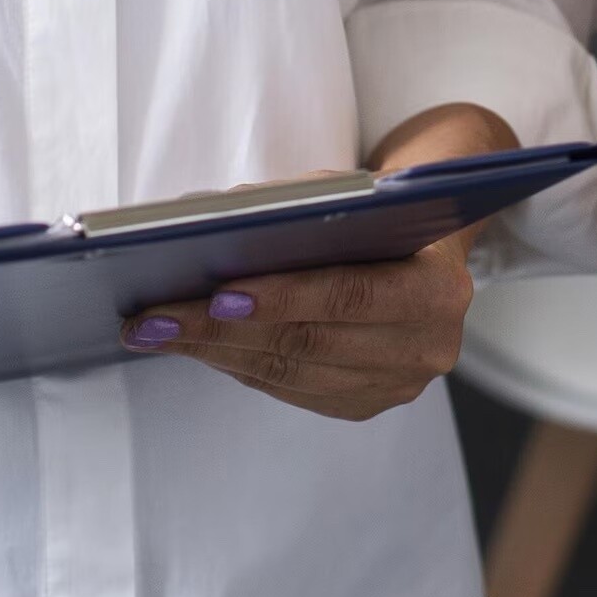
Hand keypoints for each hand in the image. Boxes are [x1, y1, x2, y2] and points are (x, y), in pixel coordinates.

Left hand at [120, 102, 510, 420]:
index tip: (218, 296)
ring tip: (156, 332)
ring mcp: (398, 385)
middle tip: (155, 319)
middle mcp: (428, 347)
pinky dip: (238, 364)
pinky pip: (290, 388)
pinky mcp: (367, 404)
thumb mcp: (351, 192)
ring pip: (291, 372)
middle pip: (310, 342)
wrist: (427, 246)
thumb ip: (293, 203)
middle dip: (223, 330)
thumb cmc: (381, 211)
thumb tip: (198, 218)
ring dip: (215, 352)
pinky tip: (196, 345)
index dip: (285, 298)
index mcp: (440, 287)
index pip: (352, 296)